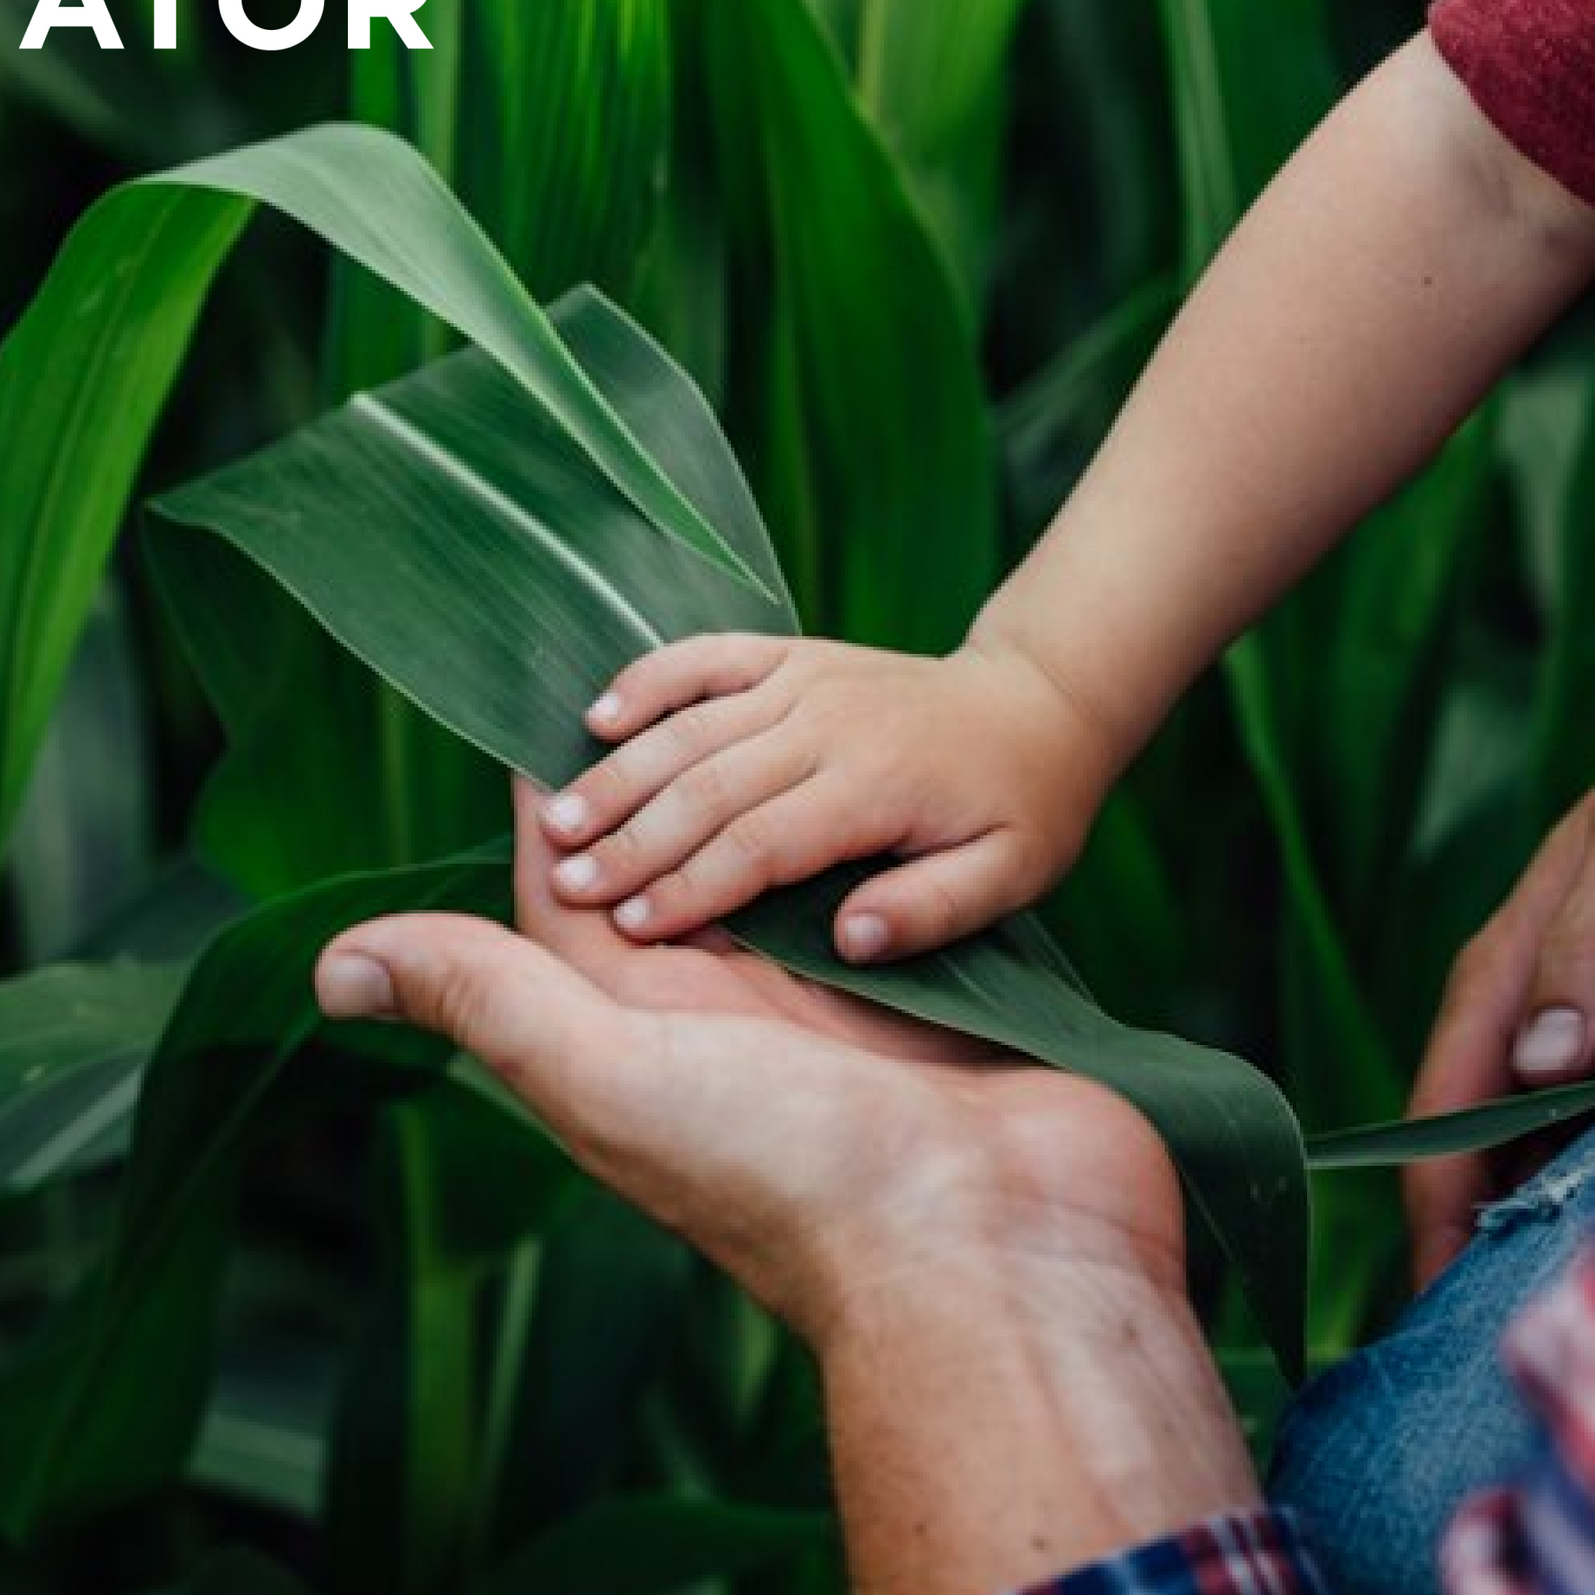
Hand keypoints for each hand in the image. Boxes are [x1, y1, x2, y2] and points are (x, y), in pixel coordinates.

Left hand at [321, 783, 1250, 1594]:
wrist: (996, 1249)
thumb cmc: (794, 1172)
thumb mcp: (611, 1075)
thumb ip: (494, 1002)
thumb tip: (327, 970)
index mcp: (636, 1032)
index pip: (564, 894)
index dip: (546, 800)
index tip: (527, 690)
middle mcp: (722, 1019)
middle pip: (666, 874)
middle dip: (649, 777)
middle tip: (638, 656)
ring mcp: (828, 1011)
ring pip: (770, 881)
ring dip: (755, 795)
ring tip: (748, 694)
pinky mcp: (917, 998)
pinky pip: (868, 894)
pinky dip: (856, 834)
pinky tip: (863, 766)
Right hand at [535, 632, 1125, 961]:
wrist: (1039, 703)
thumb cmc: (1021, 808)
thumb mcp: (1010, 877)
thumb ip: (932, 911)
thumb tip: (848, 939)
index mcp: (877, 786)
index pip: (763, 842)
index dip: (692, 885)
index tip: (630, 928)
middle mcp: (828, 723)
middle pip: (709, 783)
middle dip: (632, 839)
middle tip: (566, 886)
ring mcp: (804, 680)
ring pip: (693, 725)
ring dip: (619, 773)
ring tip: (555, 823)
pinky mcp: (790, 655)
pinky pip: (707, 657)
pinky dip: (649, 678)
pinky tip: (592, 715)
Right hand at [1403, 726, 1594, 1287]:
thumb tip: (1542, 1064)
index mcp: (1526, 940)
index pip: (1455, 1085)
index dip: (1438, 1187)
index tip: (1437, 1284)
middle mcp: (1555, 981)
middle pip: (1489, 1123)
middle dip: (1472, 1224)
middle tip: (1470, 1332)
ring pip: (1551, 1130)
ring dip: (1539, 1211)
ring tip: (1538, 1308)